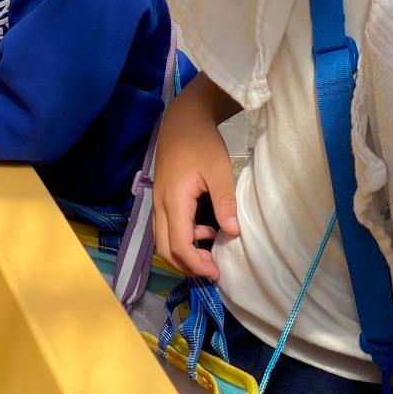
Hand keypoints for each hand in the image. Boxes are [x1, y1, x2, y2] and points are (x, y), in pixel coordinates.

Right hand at [154, 82, 239, 279]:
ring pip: (162, 240)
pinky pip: (166, 228)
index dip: (196, 264)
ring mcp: (158, 202)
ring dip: (183, 252)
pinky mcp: (162, 199)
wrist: (183, 120)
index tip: (216, 272)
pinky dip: (182, 238)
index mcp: (174, 201)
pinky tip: (204, 230)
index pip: (179, 244)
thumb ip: (225, 203)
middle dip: (187, 265)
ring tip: (210, 250)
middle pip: (165, 249)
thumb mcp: (219, 171)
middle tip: (212, 271)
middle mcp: (160, 206)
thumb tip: (233, 233)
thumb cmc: (202, 143)